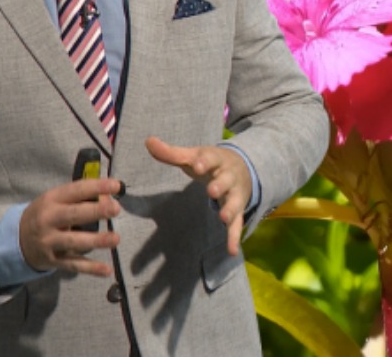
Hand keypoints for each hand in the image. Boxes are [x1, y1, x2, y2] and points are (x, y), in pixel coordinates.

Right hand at [19, 177, 122, 275]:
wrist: (17, 239)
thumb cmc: (46, 214)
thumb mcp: (56, 200)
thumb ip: (81, 198)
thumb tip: (109, 198)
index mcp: (51, 200)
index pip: (75, 191)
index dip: (96, 187)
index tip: (116, 186)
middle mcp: (48, 220)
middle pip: (74, 215)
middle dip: (96, 211)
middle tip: (115, 209)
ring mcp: (49, 242)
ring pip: (74, 241)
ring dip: (96, 240)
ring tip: (116, 239)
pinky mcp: (53, 261)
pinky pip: (73, 265)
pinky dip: (90, 268)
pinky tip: (107, 270)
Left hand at [146, 137, 250, 255]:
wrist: (243, 167)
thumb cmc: (210, 162)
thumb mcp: (194, 156)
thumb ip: (171, 153)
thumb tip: (148, 140)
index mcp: (216, 159)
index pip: (211, 158)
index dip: (204, 162)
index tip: (197, 164)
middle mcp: (228, 176)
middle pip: (225, 180)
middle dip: (220, 185)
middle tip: (212, 190)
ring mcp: (234, 194)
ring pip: (234, 202)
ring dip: (230, 209)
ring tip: (224, 217)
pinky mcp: (238, 210)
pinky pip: (237, 224)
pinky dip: (234, 237)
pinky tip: (231, 251)